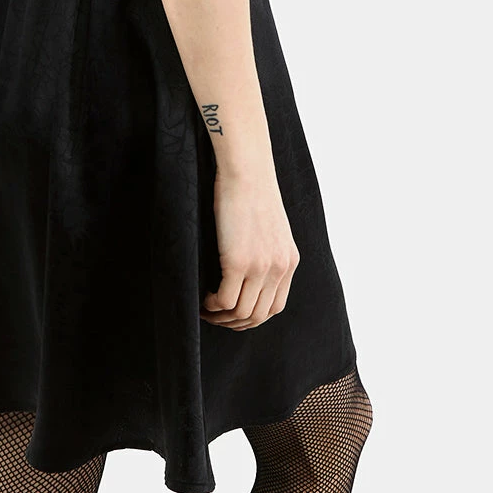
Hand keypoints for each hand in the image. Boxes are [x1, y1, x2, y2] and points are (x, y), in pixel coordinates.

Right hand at [198, 164, 299, 329]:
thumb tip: (248, 270)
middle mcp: (279, 269)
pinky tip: (203, 297)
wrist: (247, 170)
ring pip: (240, 312)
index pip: (275, 307)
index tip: (233, 313)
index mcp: (289, 261)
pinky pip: (224, 299)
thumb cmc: (252, 191)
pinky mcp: (238, 262)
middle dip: (234, 323)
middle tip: (215, 316)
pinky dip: (211, 305)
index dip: (252, 317)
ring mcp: (260, 267)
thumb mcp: (270, 227)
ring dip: (220, 316)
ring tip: (205, 309)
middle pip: (257, 315)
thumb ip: (267, 251)